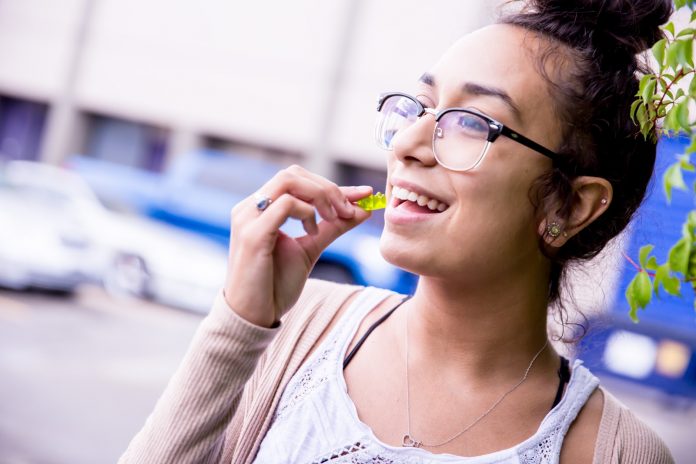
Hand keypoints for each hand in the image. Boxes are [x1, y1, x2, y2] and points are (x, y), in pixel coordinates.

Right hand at [223, 165, 372, 326]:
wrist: (254, 317)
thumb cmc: (275, 286)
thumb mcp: (310, 249)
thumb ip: (332, 227)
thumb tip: (362, 209)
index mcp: (260, 209)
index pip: (298, 181)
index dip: (333, 185)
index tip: (365, 193)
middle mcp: (250, 208)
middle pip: (293, 174)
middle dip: (328, 188)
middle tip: (349, 209)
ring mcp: (248, 218)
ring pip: (289, 181)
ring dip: (321, 196)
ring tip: (335, 218)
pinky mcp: (252, 234)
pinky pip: (284, 205)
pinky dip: (307, 212)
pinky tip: (311, 231)